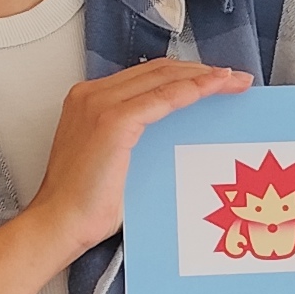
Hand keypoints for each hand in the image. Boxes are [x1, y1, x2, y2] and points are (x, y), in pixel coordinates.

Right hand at [22, 58, 248, 254]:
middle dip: (200, 71)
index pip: (146, 77)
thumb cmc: (84, 204)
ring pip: (164, 77)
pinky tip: (216, 89)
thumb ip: (136, 138)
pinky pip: (164, 97)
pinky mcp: (113, 121)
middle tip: (234, 79)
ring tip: (235, 83)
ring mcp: (100, 103)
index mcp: (89, 100)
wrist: (59, 223)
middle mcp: (92, 94)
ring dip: (204, 77)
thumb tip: (175, 135)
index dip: (183, 74)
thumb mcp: (115, 160)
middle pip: (157, 70)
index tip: (216, 81)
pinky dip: (194, 90)